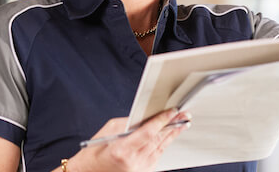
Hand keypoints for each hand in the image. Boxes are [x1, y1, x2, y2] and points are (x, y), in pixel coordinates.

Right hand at [68, 109, 190, 171]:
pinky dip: (164, 145)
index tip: (172, 112)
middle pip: (158, 140)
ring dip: (172, 135)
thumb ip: (127, 124)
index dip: (162, 121)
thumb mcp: (107, 132)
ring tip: (182, 124)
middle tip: (183, 115)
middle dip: (172, 125)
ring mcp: (140, 169)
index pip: (148, 132)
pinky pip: (158, 156)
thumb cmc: (95, 154)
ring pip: (161, 148)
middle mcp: (134, 161)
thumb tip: (145, 117)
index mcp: (122, 150)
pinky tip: (170, 137)